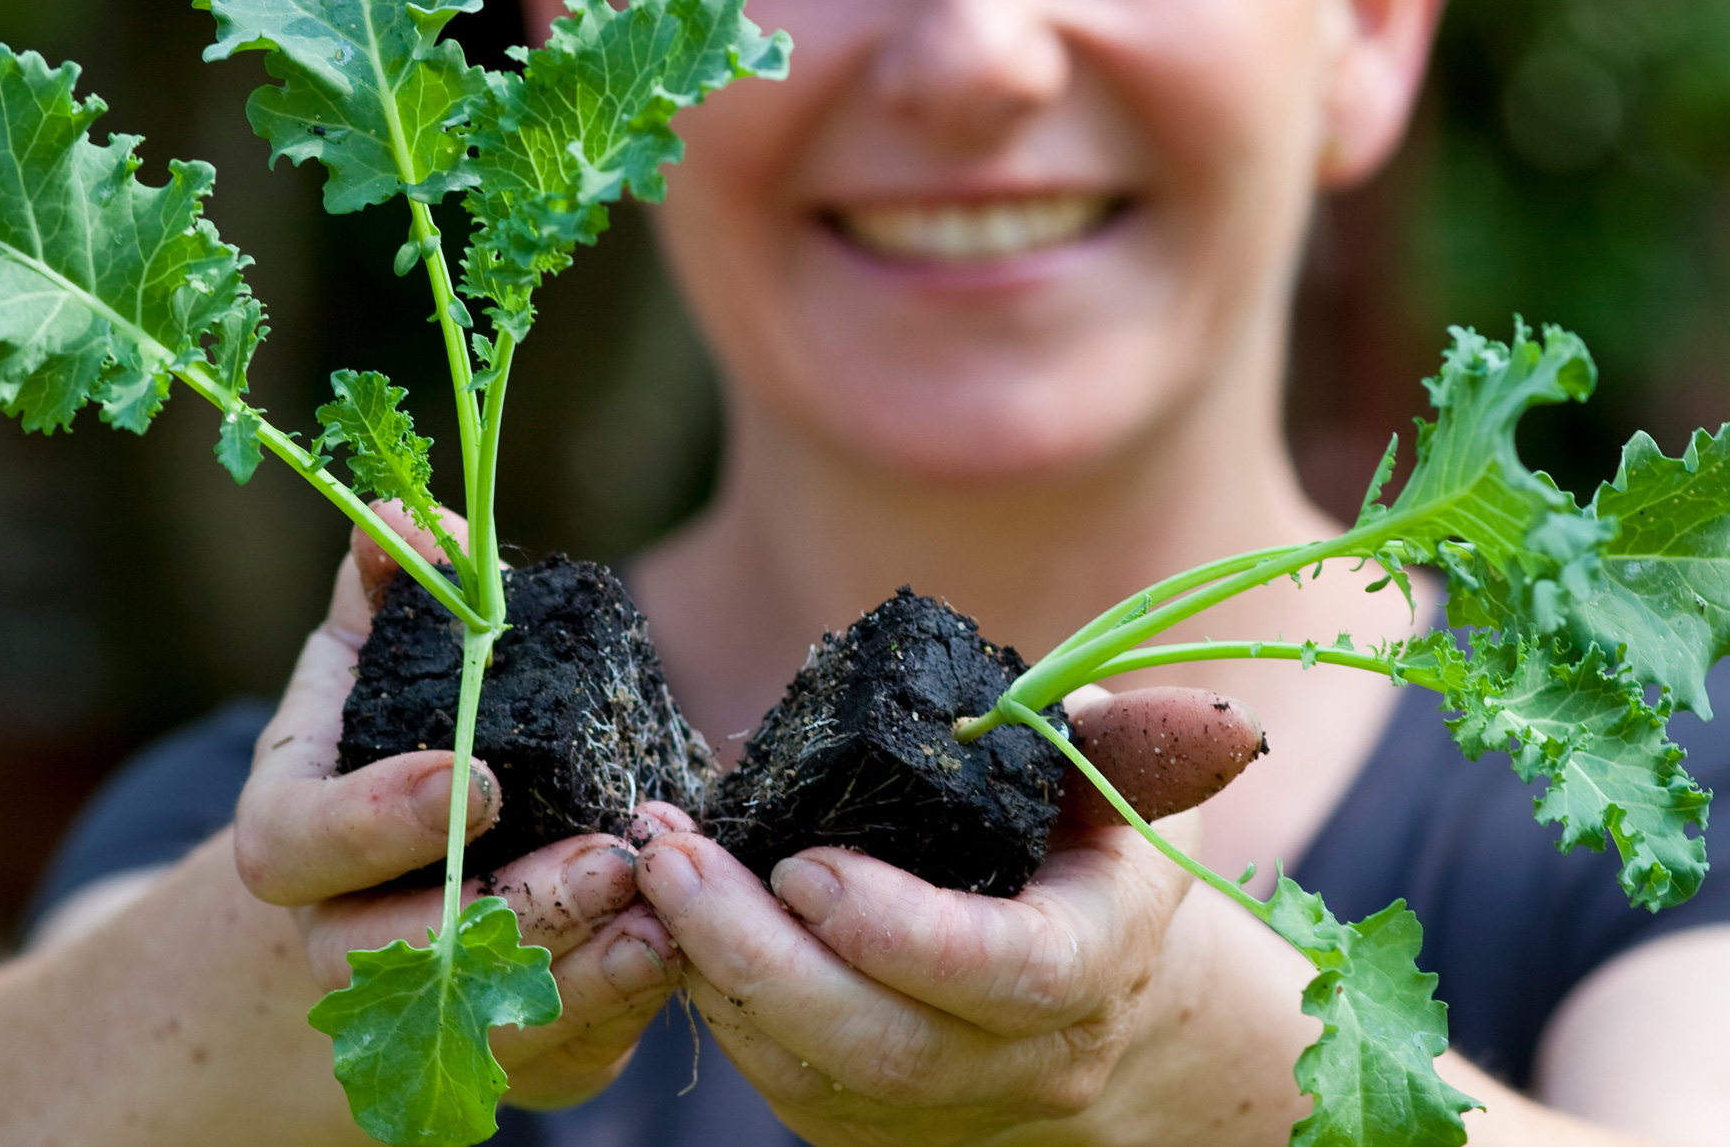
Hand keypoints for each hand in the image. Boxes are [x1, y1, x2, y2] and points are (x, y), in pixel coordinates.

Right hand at [233, 504, 688, 1110]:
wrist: (403, 875)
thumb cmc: (390, 739)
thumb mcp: (379, 654)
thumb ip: (392, 586)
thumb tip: (418, 519)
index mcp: (292, 836)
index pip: (302, 845)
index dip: (382, 821)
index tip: (482, 777)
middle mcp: (336, 938)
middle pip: (397, 958)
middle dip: (514, 911)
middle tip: (609, 857)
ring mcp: (411, 1013)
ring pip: (486, 1026)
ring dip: (582, 972)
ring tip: (664, 909)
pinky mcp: (495, 1057)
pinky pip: (550, 1063)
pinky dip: (615, 1014)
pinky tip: (673, 956)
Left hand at [634, 686, 1268, 1146]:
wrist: (1096, 1005)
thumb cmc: (1090, 862)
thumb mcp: (1121, 789)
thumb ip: (1127, 740)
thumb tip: (1160, 708)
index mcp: (1093, 963)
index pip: (1004, 975)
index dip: (901, 931)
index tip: (804, 863)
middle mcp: (1020, 1057)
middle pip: (883, 1043)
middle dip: (760, 953)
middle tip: (675, 857)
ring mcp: (942, 1106)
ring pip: (814, 1072)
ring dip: (715, 972)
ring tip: (654, 868)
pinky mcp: (870, 1121)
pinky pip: (781, 1078)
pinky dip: (716, 1001)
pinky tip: (672, 919)